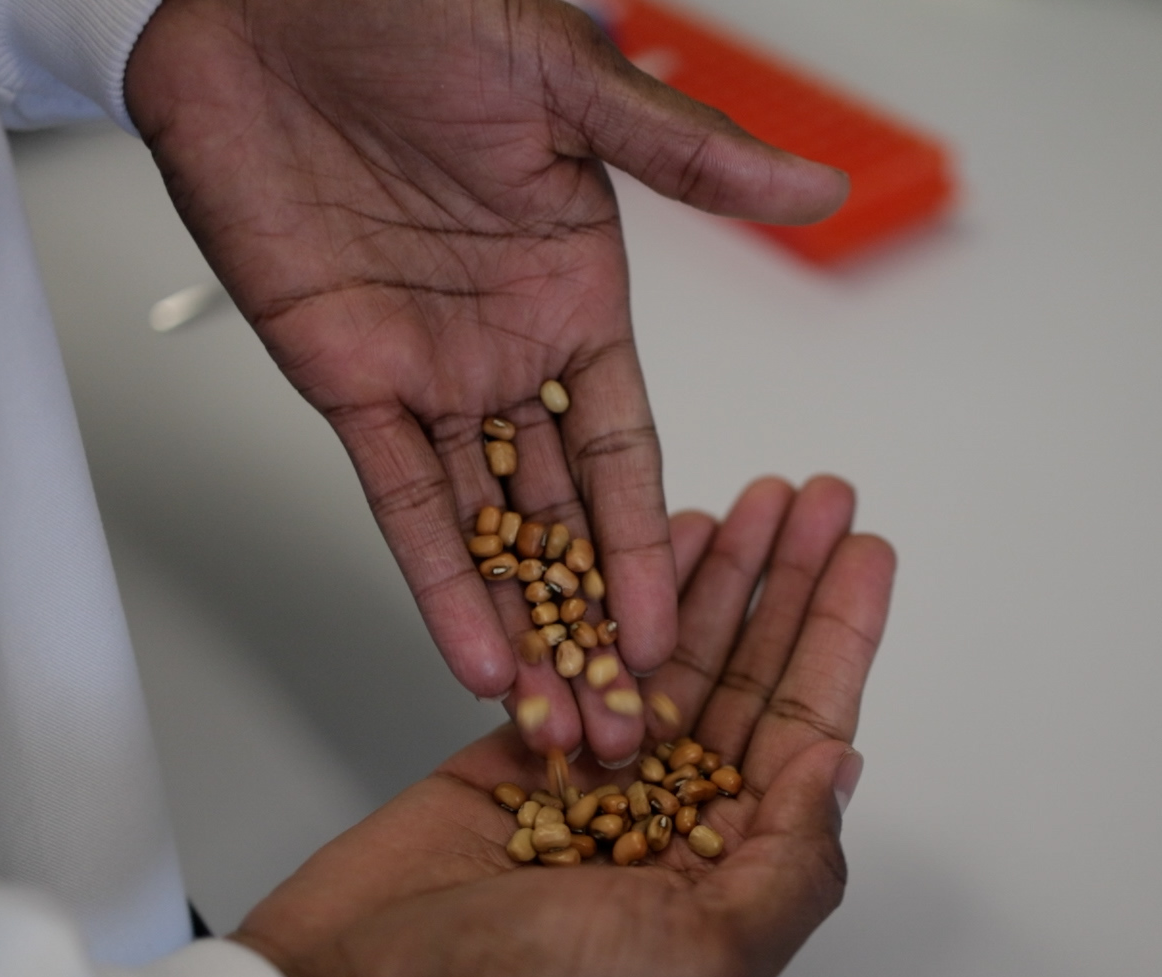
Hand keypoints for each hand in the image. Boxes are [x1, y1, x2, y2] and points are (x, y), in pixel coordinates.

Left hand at [123, 0, 848, 759]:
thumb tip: (817, 193)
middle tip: (621, 720)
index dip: (652, 547)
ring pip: (485, 526)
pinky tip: (472, 650)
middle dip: (591, 621)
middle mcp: (511, 351)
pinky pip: (394, 495)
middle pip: (564, 514)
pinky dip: (432, 574)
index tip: (676, 636)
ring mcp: (429, 372)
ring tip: (553, 719)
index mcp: (580, 295)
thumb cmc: (417, 10)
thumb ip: (687, 155)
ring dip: (519, 622)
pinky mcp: (344, 375)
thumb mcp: (570, 80)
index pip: (631, 449)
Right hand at [231, 476, 891, 976]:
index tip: (865, 555)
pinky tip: (661, 544)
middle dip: (790, 585)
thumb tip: (837, 771)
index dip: (837, 639)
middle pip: (750, 680)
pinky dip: (623, 599)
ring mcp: (599, 789)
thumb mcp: (700, 958)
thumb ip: (787, 865)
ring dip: (720, 577)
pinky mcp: (520, 757)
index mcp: (730, 883)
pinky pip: (588, 659)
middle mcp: (675, 830)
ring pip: (676, 658)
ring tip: (760, 499)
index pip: (804, 734)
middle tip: (822, 498)